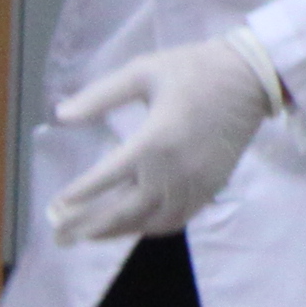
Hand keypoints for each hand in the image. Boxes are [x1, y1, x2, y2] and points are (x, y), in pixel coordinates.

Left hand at [46, 34, 288, 246]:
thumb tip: (61, 116)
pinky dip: (150, 228)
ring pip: (149, 222)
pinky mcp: (210, 187)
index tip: (55, 206)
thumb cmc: (193, 69)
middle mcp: (173, 170)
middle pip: (123, 211)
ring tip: (89, 236)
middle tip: (60, 236)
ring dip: (117, 232)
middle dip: (88, 226)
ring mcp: (194, 183)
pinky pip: (176, 219)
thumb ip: (100, 96)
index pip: (105, 178)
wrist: (250, 78)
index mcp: (154, 140)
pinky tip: (133, 227)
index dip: (78, 195)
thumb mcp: (143, 71)